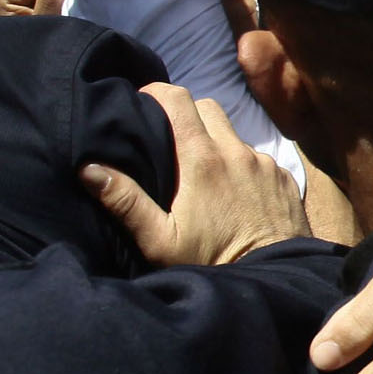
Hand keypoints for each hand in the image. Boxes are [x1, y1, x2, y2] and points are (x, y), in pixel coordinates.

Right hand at [81, 85, 323, 266]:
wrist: (272, 280)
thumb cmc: (211, 263)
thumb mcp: (160, 239)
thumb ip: (125, 201)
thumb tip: (89, 168)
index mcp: (201, 159)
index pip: (178, 99)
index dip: (157, 93)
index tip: (143, 105)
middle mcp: (236, 152)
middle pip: (207, 107)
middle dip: (186, 114)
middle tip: (169, 139)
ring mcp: (264, 163)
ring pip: (234, 133)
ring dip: (215, 141)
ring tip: (200, 172)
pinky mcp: (283, 178)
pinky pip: (258, 158)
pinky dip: (242, 166)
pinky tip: (234, 193)